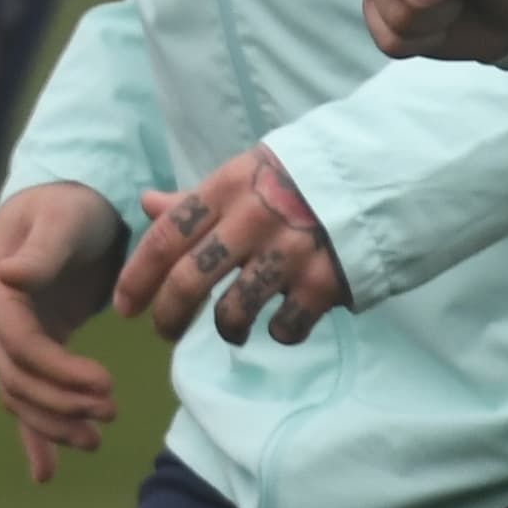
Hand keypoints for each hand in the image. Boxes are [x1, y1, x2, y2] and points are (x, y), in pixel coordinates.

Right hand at [0, 188, 129, 478]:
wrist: (74, 199)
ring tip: (96, 438)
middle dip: (62, 402)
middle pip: (17, 376)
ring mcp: (3, 331)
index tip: (105, 385)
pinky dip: (35, 434)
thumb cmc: (69, 203)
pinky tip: (46, 472)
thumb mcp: (60, 220)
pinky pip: (24, 395)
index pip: (18, 343)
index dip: (59, 371)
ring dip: (53, 422)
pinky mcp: (26, 344)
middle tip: (111, 411)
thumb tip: (7, 277)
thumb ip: (39, 253)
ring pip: (20, 393)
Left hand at [117, 148, 348, 347]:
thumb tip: (146, 203)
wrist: (381, 175)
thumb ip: (197, 198)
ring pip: (233, 312)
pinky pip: (285, 326)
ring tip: (231, 329)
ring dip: (225, 328)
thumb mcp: (247, 174)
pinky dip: (280, 332)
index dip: (138, 275)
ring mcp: (291, 253)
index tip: (125, 306)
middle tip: (164, 331)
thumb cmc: (302, 179)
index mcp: (230, 186)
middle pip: (190, 280)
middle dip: (168, 315)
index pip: (167, 236)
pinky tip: (285, 322)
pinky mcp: (325, 283)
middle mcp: (254, 218)